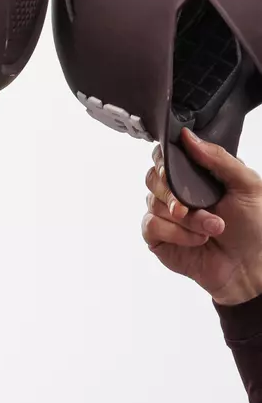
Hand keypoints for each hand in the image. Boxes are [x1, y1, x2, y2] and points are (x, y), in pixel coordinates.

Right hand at [143, 131, 261, 306]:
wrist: (249, 265)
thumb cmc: (254, 225)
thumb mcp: (247, 184)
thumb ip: (219, 158)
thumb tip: (188, 137)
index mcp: (196, 176)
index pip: (166, 157)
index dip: (165, 159)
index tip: (174, 168)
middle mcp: (177, 193)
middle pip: (153, 177)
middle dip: (175, 192)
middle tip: (197, 205)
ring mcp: (164, 215)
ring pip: (155, 204)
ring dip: (187, 219)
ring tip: (212, 229)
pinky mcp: (157, 237)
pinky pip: (151, 226)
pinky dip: (176, 233)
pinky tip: (196, 240)